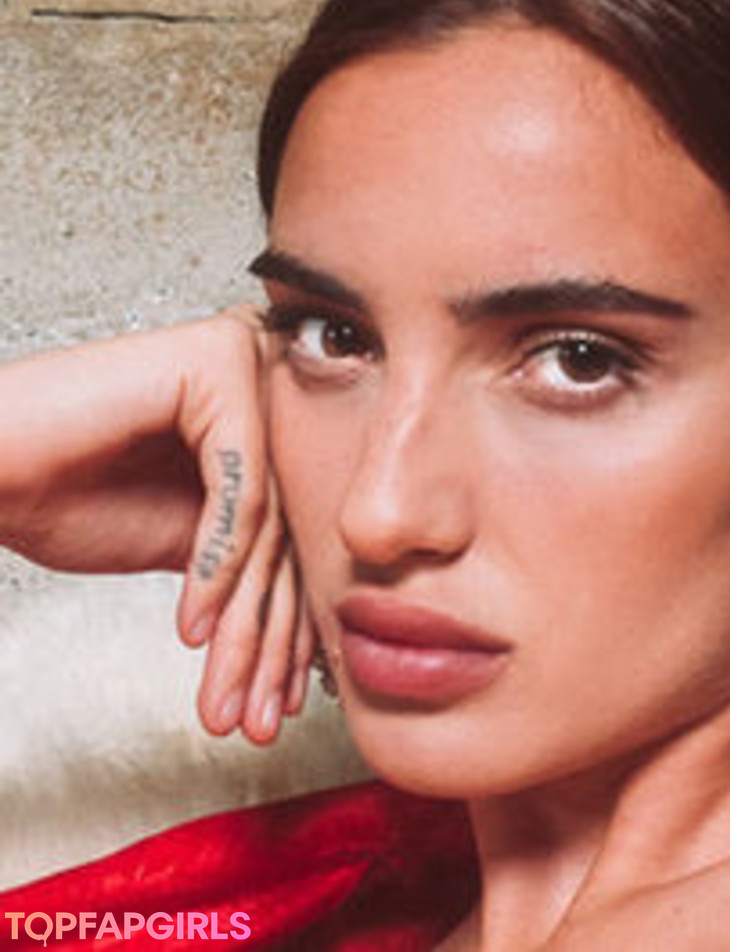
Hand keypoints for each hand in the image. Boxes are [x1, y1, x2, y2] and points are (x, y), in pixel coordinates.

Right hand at [0, 310, 313, 742]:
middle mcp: (265, 380)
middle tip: (254, 720)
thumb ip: (248, 558)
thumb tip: (313, 618)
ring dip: (243, 627)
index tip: (276, 705)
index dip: (284, 631)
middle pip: (284, 533)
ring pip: (267, 524)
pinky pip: (237, 494)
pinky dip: (216, 570)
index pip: (290, 537)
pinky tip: (191, 629)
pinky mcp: (216, 365)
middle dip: (266, 642)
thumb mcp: (183, 541)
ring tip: (226, 700)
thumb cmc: (63, 493)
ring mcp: (245, 363)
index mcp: (263, 417)